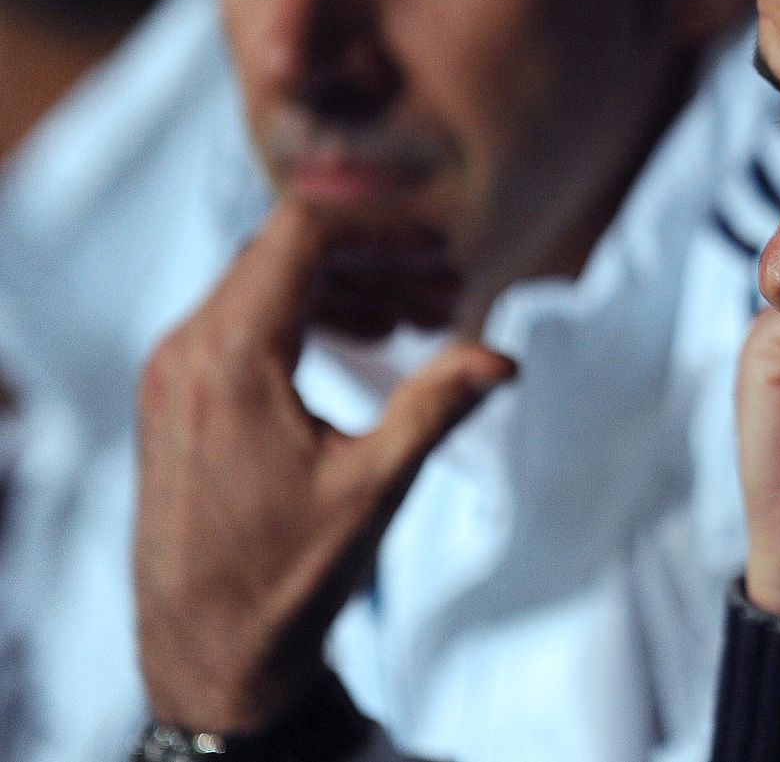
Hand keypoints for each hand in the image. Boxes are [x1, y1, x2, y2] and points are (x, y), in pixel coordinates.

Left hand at [135, 201, 514, 732]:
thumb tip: (506, 358)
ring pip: (267, 284)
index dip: (380, 224)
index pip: (302, 234)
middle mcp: (187, 350)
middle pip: (286, 253)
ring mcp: (175, 373)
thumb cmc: (284, 578)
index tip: (439, 243)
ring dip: (349, 286)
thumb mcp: (374, 488)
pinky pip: (248, 321)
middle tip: (448, 285)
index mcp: (229, 358)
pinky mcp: (180, 396)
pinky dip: (312, 316)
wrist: (206, 654)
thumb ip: (437, 406)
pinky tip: (370, 340)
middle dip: (376, 256)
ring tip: (425, 314)